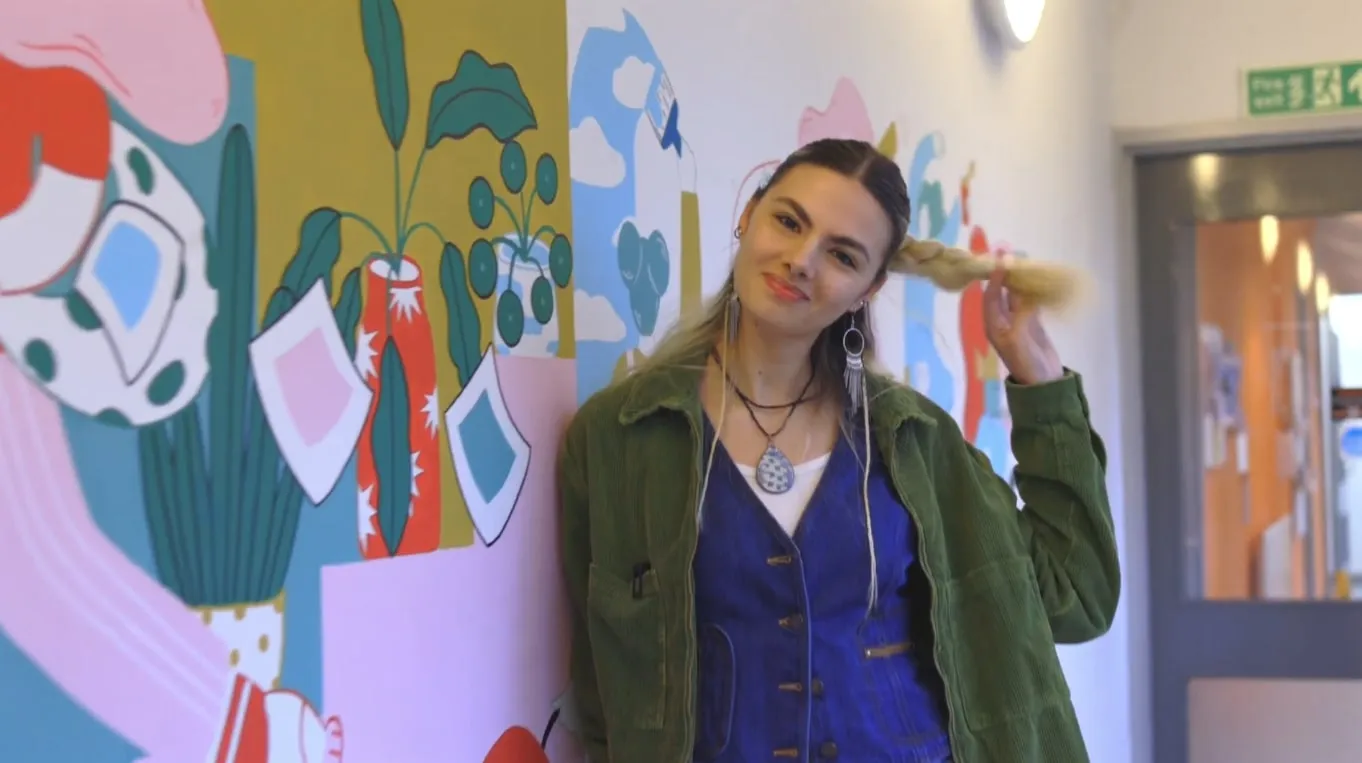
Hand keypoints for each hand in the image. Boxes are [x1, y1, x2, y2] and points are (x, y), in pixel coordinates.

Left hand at [983, 256, 1062, 385]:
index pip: (990, 295)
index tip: (1000, 258)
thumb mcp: (1019, 338)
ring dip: (1019, 278)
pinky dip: (1032, 289)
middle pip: (1001, 291)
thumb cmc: (1026, 362)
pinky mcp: (1032, 322)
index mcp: (993, 324)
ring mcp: (1018, 320)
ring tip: (1024, 259)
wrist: (1044, 382)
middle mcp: (1002, 320)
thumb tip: (1022, 290)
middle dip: (1005, 273)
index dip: (994, 277)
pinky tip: (1036, 277)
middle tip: (1010, 251)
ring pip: (1016, 294)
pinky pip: (1029, 300)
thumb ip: (1020, 313)